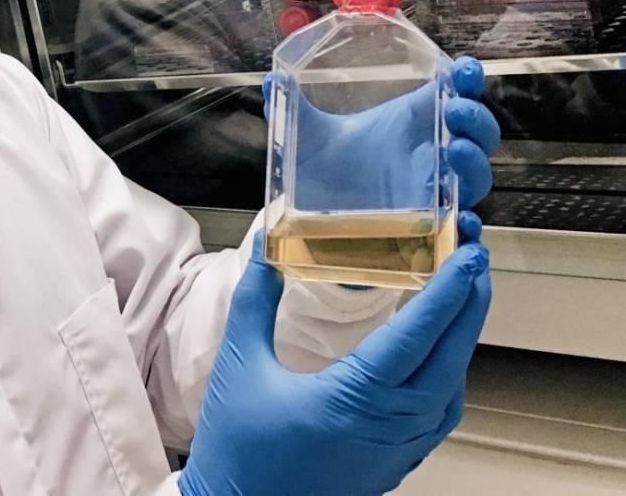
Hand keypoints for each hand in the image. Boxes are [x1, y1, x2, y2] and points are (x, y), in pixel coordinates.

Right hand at [179, 232, 491, 495]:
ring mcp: (398, 450)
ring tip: (464, 296)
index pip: (416, 335)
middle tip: (477, 257)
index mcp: (354, 397)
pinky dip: (450, 376)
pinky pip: (439, 415)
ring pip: (451, 388)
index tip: (468, 256)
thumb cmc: (238, 444)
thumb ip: (255, 302)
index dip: (448, 292)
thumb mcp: (239, 363)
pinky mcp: (395, 464)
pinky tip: (441, 356)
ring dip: (463, 339)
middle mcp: (389, 426)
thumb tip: (265, 251)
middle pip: (449, 358)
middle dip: (470, 304)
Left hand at [265, 56, 498, 226]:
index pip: (452, 94)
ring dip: (474, 161)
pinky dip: (468, 225)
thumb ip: (290, 107)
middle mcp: (429, 154)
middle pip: (475, 134)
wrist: (312, 224)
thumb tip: (272, 78)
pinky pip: (460, 227)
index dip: (465, 79)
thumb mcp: (305, 137)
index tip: (462, 68)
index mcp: (409, 123)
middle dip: (476, 119)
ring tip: (455, 150)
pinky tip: (464, 218)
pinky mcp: (427, 229)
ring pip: (475, 177)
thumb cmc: (321, 171)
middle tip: (456, 110)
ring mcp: (432, 192)